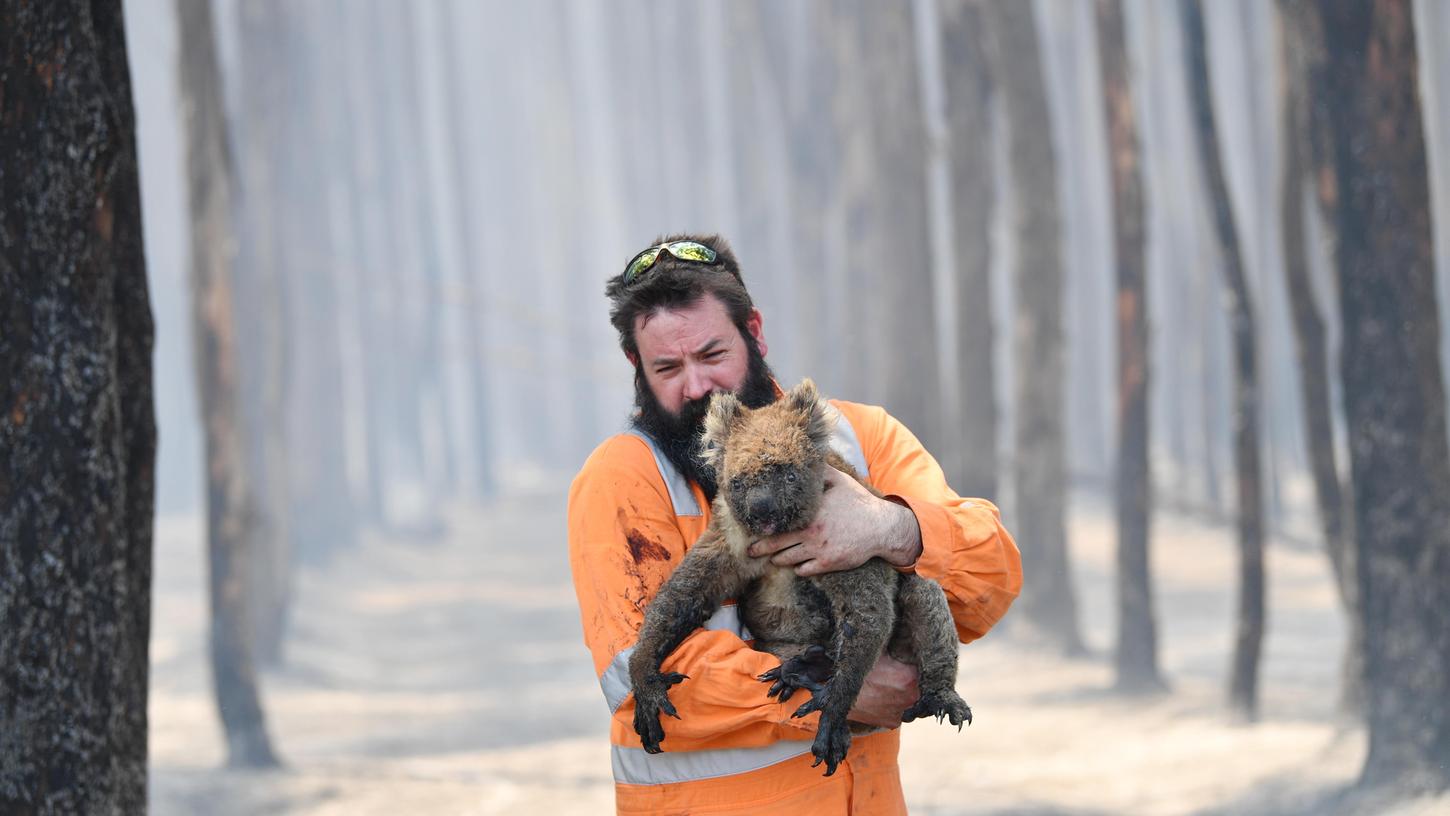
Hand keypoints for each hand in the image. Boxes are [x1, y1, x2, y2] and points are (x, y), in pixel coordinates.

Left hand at [747, 466, 922, 576]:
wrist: (880, 527)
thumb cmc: (858, 503)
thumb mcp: (839, 481)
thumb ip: (820, 471)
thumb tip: (807, 456)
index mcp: (809, 512)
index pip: (778, 521)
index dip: (763, 526)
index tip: (753, 527)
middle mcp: (810, 532)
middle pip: (775, 545)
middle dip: (759, 549)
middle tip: (749, 551)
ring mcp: (818, 550)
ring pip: (786, 560)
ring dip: (778, 559)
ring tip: (772, 558)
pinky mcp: (828, 563)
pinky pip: (803, 570)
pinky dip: (797, 568)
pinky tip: (796, 564)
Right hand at [846, 654, 918, 728]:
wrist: (839, 694)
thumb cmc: (857, 671)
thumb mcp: (878, 651)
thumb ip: (895, 648)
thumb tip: (903, 640)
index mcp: (910, 676)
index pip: (918, 666)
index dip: (909, 663)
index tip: (900, 661)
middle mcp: (911, 695)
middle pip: (915, 683)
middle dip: (906, 679)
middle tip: (892, 674)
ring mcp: (902, 711)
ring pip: (907, 698)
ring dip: (900, 693)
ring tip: (884, 687)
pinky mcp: (893, 722)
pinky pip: (897, 711)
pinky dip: (891, 706)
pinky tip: (880, 699)